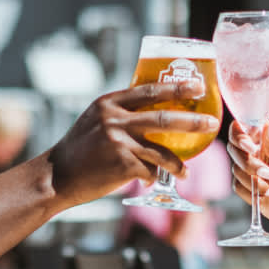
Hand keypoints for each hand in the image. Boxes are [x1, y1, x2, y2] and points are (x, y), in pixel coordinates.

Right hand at [45, 81, 219, 203]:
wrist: (57, 176)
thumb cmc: (79, 148)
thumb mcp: (95, 119)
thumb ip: (120, 112)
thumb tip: (153, 108)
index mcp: (109, 103)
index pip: (149, 90)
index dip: (176, 87)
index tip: (198, 86)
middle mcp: (114, 120)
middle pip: (163, 118)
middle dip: (192, 121)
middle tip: (211, 123)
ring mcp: (119, 143)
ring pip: (161, 152)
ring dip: (178, 164)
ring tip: (186, 171)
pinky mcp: (122, 166)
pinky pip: (150, 171)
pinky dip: (154, 177)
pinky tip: (154, 182)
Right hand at [226, 121, 268, 240]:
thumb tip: (268, 123)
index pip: (246, 127)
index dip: (242, 136)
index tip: (250, 147)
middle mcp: (258, 151)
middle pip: (235, 146)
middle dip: (249, 162)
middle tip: (267, 173)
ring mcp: (250, 167)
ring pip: (236, 167)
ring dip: (254, 179)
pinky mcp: (245, 184)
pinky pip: (237, 184)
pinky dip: (251, 191)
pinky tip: (266, 193)